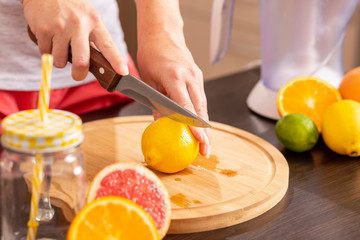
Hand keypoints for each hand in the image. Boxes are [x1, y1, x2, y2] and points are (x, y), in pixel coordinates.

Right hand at [22, 0, 127, 79]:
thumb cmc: (71, 9)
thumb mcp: (88, 19)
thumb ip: (95, 39)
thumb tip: (102, 64)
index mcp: (95, 22)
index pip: (108, 45)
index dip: (116, 60)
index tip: (123, 72)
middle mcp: (79, 24)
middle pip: (82, 61)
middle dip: (79, 74)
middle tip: (77, 75)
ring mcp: (61, 27)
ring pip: (60, 61)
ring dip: (59, 59)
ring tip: (60, 45)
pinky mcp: (44, 29)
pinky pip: (46, 53)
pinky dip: (47, 50)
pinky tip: (50, 37)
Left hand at [136, 0, 210, 157]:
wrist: (163, 33)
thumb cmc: (151, 54)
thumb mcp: (148, 80)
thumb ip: (156, 103)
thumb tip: (160, 126)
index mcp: (174, 76)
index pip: (186, 106)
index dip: (194, 126)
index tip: (199, 141)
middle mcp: (190, 76)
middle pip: (201, 109)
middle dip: (205, 132)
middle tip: (205, 150)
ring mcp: (196, 75)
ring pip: (203, 105)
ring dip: (204, 125)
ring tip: (204, 142)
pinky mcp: (198, 76)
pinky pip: (200, 98)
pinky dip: (200, 113)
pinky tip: (198, 125)